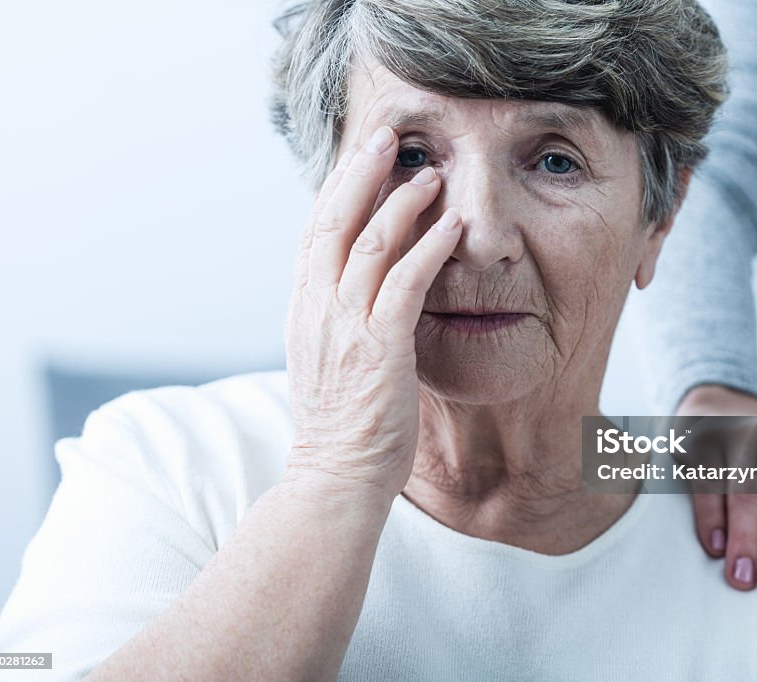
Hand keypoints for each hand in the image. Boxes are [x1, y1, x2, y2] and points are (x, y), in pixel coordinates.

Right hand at [284, 125, 462, 498]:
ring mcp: (346, 326)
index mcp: (304, 309)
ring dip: (402, 202)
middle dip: (360, 173)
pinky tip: (452, 225)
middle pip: (334, 222)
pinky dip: (429, 248)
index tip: (360, 155)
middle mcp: (318, 309)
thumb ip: (335, 317)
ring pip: (369, 244)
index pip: (315, 232)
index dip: (337, 188)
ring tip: (431, 173)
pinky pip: (405, 283)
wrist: (334, 477)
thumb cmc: (340, 424)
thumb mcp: (325, 359)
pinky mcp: (380, 348)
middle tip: (387, 135)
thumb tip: (353, 286)